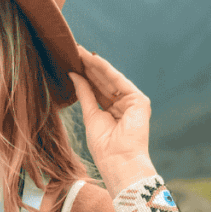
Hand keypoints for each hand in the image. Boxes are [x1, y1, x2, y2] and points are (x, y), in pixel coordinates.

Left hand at [67, 44, 151, 177]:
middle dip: (88, 67)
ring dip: (95, 65)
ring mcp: (133, 102)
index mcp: (113, 111)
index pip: (97, 89)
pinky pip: (119, 81)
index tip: (71, 62)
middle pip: (103, 82)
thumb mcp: (90, 115)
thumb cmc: (104, 147)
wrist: (118, 161)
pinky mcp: (139, 100)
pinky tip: (93, 60)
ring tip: (79, 52)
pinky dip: (106, 70)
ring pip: (110, 79)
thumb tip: (72, 74)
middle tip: (73, 50)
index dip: (85, 75)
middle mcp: (124, 105)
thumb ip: (84, 93)